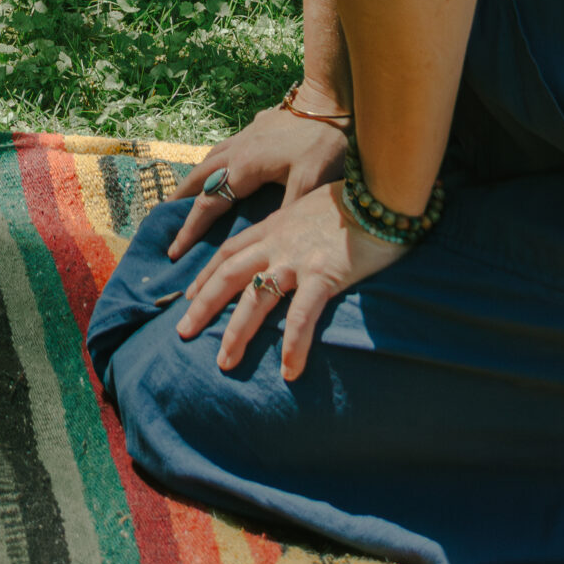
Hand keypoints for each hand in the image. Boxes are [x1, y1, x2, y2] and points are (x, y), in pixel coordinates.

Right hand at [168, 104, 346, 260]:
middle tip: (163, 219)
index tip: (175, 250)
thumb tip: (268, 240)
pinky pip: (223, 149)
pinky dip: (212, 163)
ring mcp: (245, 136)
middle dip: (180, 201)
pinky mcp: (255, 127)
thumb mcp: (311, 182)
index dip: (191, 228)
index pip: (209, 203)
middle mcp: (237, 151)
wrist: (329, 100)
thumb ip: (286, 211)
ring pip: (208, 160)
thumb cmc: (322, 142)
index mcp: (245, 167)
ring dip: (193, 179)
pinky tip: (220, 166)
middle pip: (198, 177)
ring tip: (183, 195)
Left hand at [175, 179, 401, 380]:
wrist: (381, 192)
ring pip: (256, 298)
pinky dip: (293, 344)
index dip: (206, 274)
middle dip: (204, 305)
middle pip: (229, 275)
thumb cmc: (352, 203)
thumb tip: (291, 243)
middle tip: (182, 332)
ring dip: (237, 333)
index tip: (189, 296)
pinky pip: (302, 315)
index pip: (229, 252)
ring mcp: (297, 259)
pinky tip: (289, 371)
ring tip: (224, 363)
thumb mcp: (310, 209)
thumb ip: (294, 227)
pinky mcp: (323, 274)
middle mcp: (277, 242)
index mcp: (273, 226)